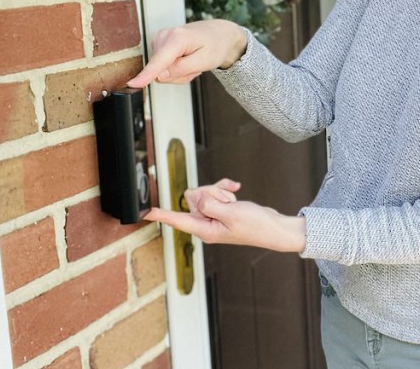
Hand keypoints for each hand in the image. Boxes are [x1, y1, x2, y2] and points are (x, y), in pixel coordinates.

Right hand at [127, 20, 246, 87]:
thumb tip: (159, 77)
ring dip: (178, 71)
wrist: (219, 34)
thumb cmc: (215, 45)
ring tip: (191, 61)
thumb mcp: (204, 61)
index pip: (159, 61)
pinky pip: (162, 66)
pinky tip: (185, 59)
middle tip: (194, 66)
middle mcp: (164, 36)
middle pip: (160, 71)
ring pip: (161, 70)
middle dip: (178, 75)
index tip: (132, 84)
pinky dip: (175, 67)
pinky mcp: (158, 44)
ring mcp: (160, 39)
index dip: (146, 75)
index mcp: (177, 38)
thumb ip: (181, 69)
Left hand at [144, 179, 306, 252]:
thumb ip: (209, 204)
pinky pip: (216, 192)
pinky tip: (236, 188)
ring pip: (206, 192)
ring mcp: (213, 217)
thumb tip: (197, 198)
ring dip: (221, 192)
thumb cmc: (256, 226)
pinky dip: (225, 188)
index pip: (177, 220)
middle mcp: (206, 224)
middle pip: (194, 198)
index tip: (146, 212)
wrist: (274, 228)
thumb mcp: (230, 213)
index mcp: (204, 230)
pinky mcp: (221, 210)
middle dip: (211, 192)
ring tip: (234, 201)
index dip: (161, 215)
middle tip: (227, 200)